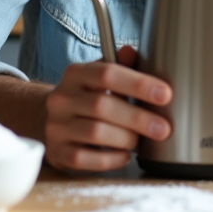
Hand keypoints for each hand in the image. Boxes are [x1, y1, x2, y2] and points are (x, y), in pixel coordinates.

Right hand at [43, 45, 172, 170]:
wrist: (47, 121)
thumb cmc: (85, 97)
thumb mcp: (99, 76)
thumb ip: (119, 65)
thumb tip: (131, 51)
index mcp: (76, 74)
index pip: (107, 73)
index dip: (138, 84)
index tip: (165, 94)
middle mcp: (62, 98)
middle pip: (102, 106)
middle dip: (138, 118)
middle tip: (162, 129)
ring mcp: (57, 126)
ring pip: (96, 133)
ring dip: (126, 139)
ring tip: (139, 141)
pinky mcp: (58, 152)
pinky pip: (86, 158)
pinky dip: (111, 159)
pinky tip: (124, 155)